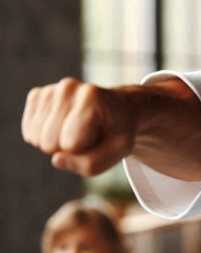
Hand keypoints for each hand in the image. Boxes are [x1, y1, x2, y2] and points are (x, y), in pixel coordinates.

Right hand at [22, 77, 136, 175]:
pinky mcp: (37, 95)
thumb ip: (90, 164)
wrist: (119, 108)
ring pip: (36, 138)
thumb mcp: (118, 152)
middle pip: (48, 142)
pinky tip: (65, 125)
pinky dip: (46, 136)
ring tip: (80, 129)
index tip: (102, 136)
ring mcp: (50, 90)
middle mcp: (67, 87)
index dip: (85, 150)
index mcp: (91, 97)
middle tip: (90, 135)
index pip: (70, 144)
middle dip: (69, 148)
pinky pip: (29, 131)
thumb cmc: (118, 132)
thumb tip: (56, 159)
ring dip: (58, 142)